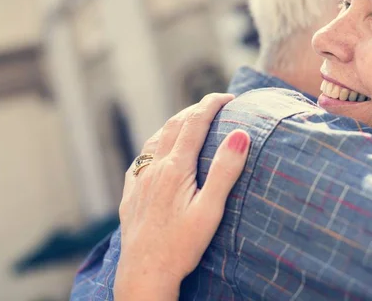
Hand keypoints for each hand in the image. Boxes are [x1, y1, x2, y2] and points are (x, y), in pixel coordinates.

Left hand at [114, 93, 250, 299]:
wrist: (144, 275)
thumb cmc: (181, 247)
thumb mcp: (210, 210)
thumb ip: (225, 170)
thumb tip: (240, 134)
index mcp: (175, 168)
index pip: (195, 123)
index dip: (211, 105)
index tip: (228, 97)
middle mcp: (153, 168)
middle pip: (174, 126)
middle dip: (195, 110)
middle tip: (215, 105)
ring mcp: (139, 180)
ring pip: (156, 139)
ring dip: (175, 124)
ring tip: (190, 122)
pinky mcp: (131, 194)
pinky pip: (141, 157)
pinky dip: (156, 143)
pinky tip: (158, 151)